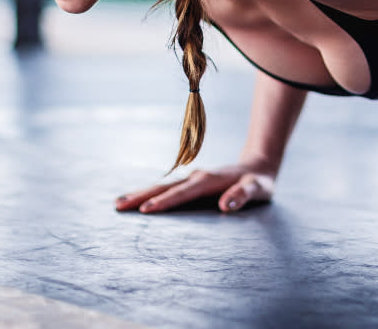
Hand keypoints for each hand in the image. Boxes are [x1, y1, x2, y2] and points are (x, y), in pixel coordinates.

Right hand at [114, 163, 275, 214]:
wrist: (259, 166)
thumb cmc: (259, 181)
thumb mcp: (258, 188)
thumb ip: (243, 195)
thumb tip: (225, 205)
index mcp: (209, 180)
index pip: (183, 193)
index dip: (165, 201)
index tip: (146, 210)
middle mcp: (197, 176)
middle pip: (165, 186)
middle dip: (142, 196)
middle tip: (118, 206)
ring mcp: (192, 178)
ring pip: (162, 185)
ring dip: (141, 193)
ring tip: (119, 202)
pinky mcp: (191, 182)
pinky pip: (167, 188)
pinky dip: (151, 193)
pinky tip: (138, 200)